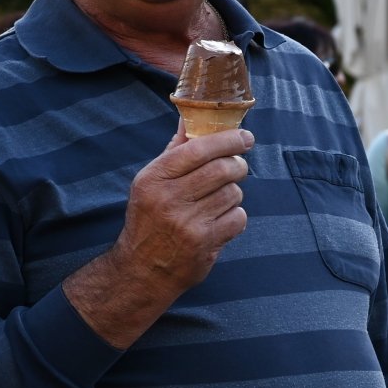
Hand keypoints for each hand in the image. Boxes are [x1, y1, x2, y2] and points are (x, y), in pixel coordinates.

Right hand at [108, 126, 253, 302]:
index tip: (245, 137)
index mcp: (154, 178)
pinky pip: (237, 218)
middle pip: (222, 169)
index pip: (198, 149)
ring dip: (233, 193)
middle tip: (237, 166)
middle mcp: (169, 199)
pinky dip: (235, 216)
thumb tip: (189, 118)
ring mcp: (188, 223)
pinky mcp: (205, 244)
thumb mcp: (150, 182)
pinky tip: (219, 221)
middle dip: (237, 164)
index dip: (228, 139)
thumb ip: (174, 151)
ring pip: (233, 193)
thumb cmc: (149, 218)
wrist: (142, 269)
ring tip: (219, 199)